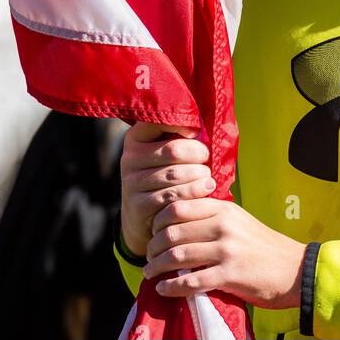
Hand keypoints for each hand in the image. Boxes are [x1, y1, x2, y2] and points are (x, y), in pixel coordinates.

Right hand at [118, 121, 213, 257]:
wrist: (146, 218)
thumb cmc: (168, 177)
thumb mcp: (168, 154)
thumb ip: (181, 137)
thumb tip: (204, 128)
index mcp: (136, 137)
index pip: (159, 121)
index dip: (183, 124)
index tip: (196, 133)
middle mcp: (130, 158)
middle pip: (173, 150)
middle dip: (198, 155)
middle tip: (208, 161)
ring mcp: (131, 183)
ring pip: (175, 175)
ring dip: (199, 177)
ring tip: (209, 179)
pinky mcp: (137, 206)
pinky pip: (173, 197)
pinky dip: (194, 194)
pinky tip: (204, 193)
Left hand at [142, 196, 307, 310]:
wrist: (295, 269)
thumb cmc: (264, 246)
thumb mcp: (240, 221)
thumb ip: (213, 217)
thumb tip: (178, 222)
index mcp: (225, 209)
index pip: (179, 207)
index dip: (158, 221)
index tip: (153, 233)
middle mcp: (224, 226)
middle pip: (173, 231)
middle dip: (153, 246)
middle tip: (148, 256)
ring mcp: (227, 250)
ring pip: (177, 255)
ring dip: (157, 266)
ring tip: (151, 272)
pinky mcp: (230, 275)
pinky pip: (191, 281)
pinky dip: (171, 286)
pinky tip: (164, 288)